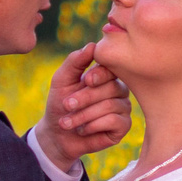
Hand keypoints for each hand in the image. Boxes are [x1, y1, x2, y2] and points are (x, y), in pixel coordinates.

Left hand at [36, 42, 131, 171]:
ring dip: (84, 115)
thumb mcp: (62, 80)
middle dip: (84, 98)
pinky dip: (93, 125)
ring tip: (67, 122)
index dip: (100, 74)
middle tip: (66, 105)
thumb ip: (75, 61)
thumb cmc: (61, 105)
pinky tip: (83, 129)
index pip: (112, 68)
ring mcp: (123, 107)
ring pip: (111, 105)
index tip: (85, 80)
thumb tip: (93, 45)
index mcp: (106, 75)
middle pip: (111, 87)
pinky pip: (115, 121)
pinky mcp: (124, 126)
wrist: (57, 135)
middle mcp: (119, 89)